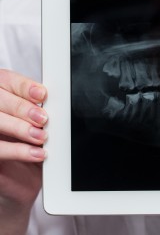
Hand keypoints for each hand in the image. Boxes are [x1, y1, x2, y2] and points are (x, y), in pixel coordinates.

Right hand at [0, 69, 47, 215]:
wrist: (23, 179)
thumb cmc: (30, 143)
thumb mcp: (36, 121)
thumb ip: (37, 106)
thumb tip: (53, 97)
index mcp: (1, 93)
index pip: (8, 81)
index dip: (24, 87)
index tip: (42, 94)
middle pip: (0, 100)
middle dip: (23, 108)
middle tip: (43, 118)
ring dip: (20, 129)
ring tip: (41, 136)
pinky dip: (18, 151)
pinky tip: (37, 153)